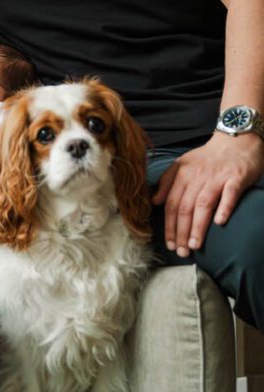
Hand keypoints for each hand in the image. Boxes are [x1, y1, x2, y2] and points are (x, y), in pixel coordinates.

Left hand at [152, 133, 263, 255]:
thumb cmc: (209, 156)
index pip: (171, 203)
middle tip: (181, 252)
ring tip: (195, 246)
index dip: (169, 225)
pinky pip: (229, 194)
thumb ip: (167, 181)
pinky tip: (220, 223)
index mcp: (183, 174)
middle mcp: (198, 176)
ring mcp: (218, 177)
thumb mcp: (183, 163)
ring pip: (204, 204)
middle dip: (181, 232)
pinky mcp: (236, 177)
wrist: (236, 139)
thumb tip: (154, 201)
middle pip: (185, 207)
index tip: (169, 244)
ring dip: (198, 226)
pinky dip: (224, 208)